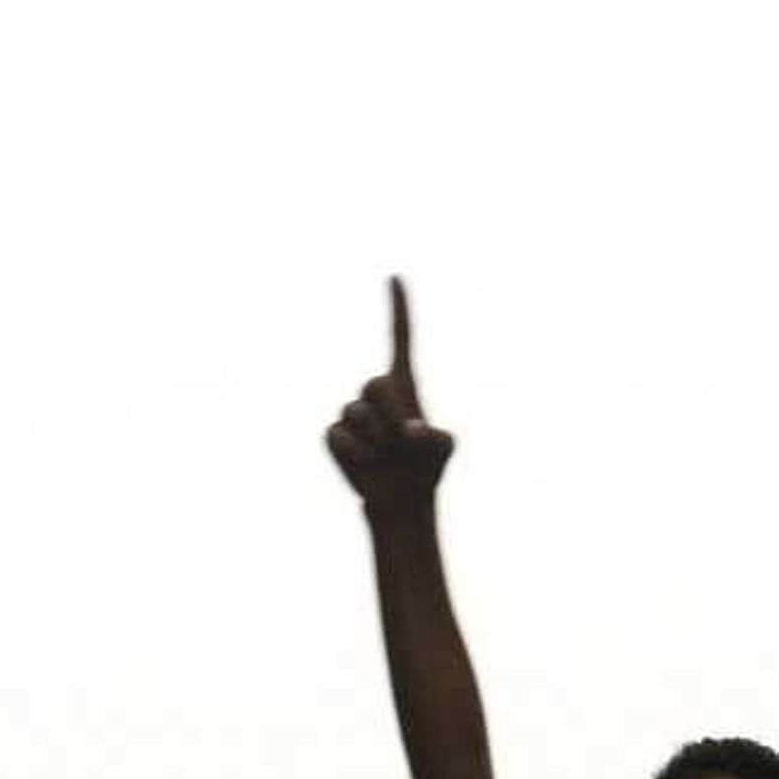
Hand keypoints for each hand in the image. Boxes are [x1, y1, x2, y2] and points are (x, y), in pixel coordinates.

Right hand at [326, 276, 454, 517]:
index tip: (396, 277)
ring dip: (378, 440)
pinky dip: (356, 454)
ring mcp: (351, 414)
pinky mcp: (335, 436)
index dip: (398, 309)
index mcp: (404, 386)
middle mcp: (375, 394)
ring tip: (387, 457)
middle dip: (392, 412)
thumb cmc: (426, 470)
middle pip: (375, 384)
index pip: (400, 338)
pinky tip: (368, 465)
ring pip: (357, 413)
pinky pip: (339, 436)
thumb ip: (437, 438)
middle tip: (403, 440)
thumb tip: (411, 430)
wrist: (402, 500)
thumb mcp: (443, 450)